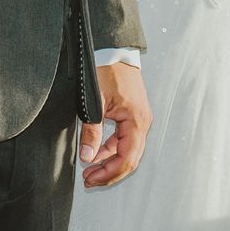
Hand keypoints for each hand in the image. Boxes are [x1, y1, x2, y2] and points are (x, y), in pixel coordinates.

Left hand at [81, 62, 150, 188]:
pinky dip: (110, 149)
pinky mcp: (131, 114)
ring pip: (126, 150)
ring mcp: (138, 118)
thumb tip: (87, 155)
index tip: (91, 178)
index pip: (126, 159)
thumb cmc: (107, 70)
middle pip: (129, 159)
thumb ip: (91, 131)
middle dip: (109, 172)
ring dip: (109, 162)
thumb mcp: (95, 103)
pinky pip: (123, 139)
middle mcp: (142, 122)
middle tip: (89, 180)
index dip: (109, 173)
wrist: (113, 50)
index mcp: (137, 121)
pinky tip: (96, 153)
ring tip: (90, 170)